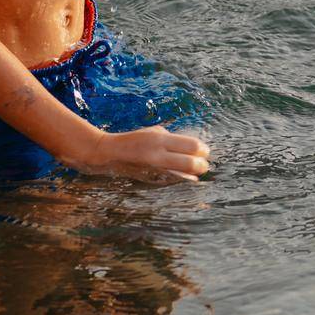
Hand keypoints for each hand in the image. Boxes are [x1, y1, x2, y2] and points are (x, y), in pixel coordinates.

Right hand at [72, 125, 210, 183]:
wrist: (109, 154)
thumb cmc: (134, 139)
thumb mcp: (153, 132)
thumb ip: (172, 138)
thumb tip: (193, 147)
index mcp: (159, 139)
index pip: (191, 145)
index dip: (203, 150)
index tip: (205, 151)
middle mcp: (158, 155)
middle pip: (191, 163)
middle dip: (202, 165)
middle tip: (204, 164)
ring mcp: (155, 170)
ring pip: (185, 176)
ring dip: (194, 174)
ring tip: (197, 172)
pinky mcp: (152, 181)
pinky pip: (174, 182)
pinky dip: (183, 180)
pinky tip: (186, 178)